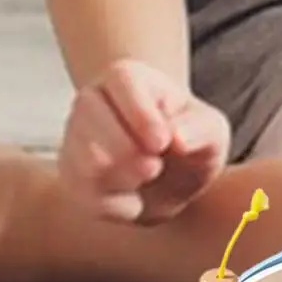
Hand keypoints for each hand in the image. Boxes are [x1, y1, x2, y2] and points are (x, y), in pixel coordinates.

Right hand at [59, 59, 228, 223]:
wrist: (170, 180)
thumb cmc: (190, 143)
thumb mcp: (212, 132)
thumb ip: (202, 129)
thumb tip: (177, 138)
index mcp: (126, 77)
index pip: (121, 81)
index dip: (141, 114)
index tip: (162, 143)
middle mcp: (92, 99)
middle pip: (91, 116)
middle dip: (130, 150)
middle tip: (155, 165)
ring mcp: (74, 136)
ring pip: (87, 158)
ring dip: (126, 177)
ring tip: (147, 175)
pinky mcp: (70, 174)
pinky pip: (86, 193)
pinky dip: (118, 203)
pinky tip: (133, 196)